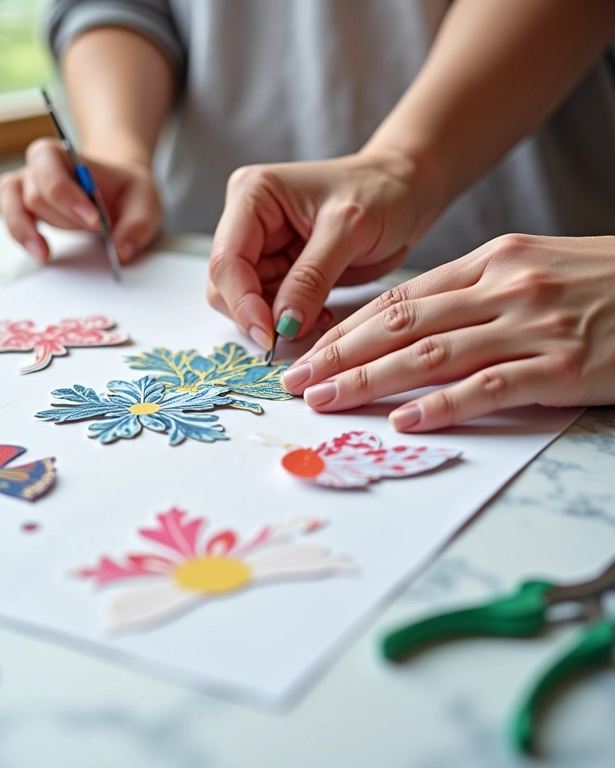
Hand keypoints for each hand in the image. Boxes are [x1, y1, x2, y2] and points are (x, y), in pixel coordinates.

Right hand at [0, 138, 161, 262]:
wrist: (116, 193)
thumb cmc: (126, 192)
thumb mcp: (145, 202)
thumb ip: (137, 225)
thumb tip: (121, 252)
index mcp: (66, 154)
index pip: (51, 167)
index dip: (68, 197)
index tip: (95, 221)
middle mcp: (39, 168)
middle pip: (37, 195)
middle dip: (65, 218)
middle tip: (94, 231)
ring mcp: (27, 188)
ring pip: (21, 210)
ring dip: (46, 230)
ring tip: (56, 249)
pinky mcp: (22, 209)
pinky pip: (12, 221)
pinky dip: (23, 238)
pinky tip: (43, 253)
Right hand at [206, 149, 430, 349]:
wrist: (406, 193)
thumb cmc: (382, 194)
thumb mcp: (349, 231)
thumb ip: (310, 278)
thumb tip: (281, 325)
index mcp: (252, 195)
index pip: (226, 261)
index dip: (242, 303)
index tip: (270, 336)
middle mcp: (247, 220)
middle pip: (227, 285)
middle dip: (256, 314)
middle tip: (293, 333)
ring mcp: (261, 246)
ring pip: (245, 302)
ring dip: (275, 320)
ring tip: (318, 317)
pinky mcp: (277, 268)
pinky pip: (269, 306)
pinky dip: (289, 319)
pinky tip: (319, 314)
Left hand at [282, 234, 614, 429]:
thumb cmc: (599, 284)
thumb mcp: (530, 269)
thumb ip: (470, 293)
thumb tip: (407, 325)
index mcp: (490, 261)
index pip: (400, 299)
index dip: (346, 328)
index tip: (308, 351)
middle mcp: (503, 287)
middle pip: (401, 325)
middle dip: (340, 355)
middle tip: (296, 380)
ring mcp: (532, 326)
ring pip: (430, 355)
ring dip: (369, 380)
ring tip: (326, 400)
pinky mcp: (563, 366)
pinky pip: (487, 388)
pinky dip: (441, 406)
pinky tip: (403, 422)